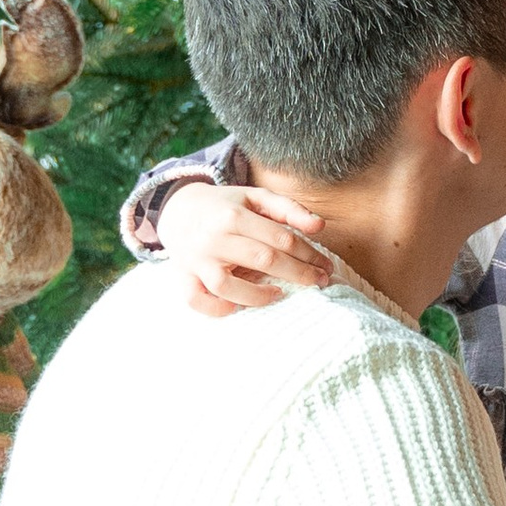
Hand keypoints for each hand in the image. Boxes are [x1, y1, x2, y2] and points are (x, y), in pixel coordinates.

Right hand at [155, 175, 331, 317]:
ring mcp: (196, 260)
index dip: (309, 254)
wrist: (179, 209)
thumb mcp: (256, 197)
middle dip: (298, 274)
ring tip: (279, 293)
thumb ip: (289, 209)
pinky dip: (217, 308)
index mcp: (233, 215)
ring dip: (257, 296)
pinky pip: (197, 300)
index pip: (280, 238)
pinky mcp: (184, 277)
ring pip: (226, 286)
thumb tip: (320, 226)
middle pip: (262, 260)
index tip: (326, 265)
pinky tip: (238, 306)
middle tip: (320, 281)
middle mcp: (213, 238)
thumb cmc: (226, 206)